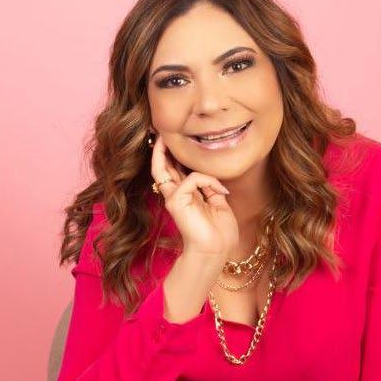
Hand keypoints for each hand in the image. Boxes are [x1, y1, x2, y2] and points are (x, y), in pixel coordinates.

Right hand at [151, 135, 239, 259]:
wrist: (215, 251)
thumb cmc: (219, 234)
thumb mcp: (219, 203)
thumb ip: (211, 187)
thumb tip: (211, 175)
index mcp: (186, 196)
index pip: (174, 170)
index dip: (172, 154)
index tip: (174, 138)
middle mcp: (175, 195)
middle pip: (162, 167)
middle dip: (161, 147)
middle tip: (160, 129)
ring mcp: (173, 198)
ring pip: (163, 168)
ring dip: (172, 155)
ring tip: (178, 151)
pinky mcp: (175, 201)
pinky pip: (193, 178)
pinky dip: (209, 181)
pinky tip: (221, 192)